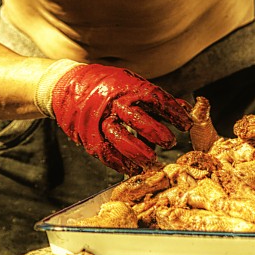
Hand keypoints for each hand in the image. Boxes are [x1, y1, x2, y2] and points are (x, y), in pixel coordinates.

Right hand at [48, 64, 193, 173]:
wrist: (68, 86)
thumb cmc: (107, 86)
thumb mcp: (132, 85)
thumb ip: (156, 99)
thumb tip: (186, 108)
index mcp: (127, 88)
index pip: (155, 99)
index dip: (173, 112)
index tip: (187, 124)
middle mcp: (113, 103)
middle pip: (137, 119)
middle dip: (156, 132)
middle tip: (170, 142)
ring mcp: (99, 120)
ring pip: (120, 138)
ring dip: (138, 152)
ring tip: (151, 161)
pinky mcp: (89, 136)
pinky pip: (106, 152)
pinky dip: (120, 163)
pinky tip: (133, 169)